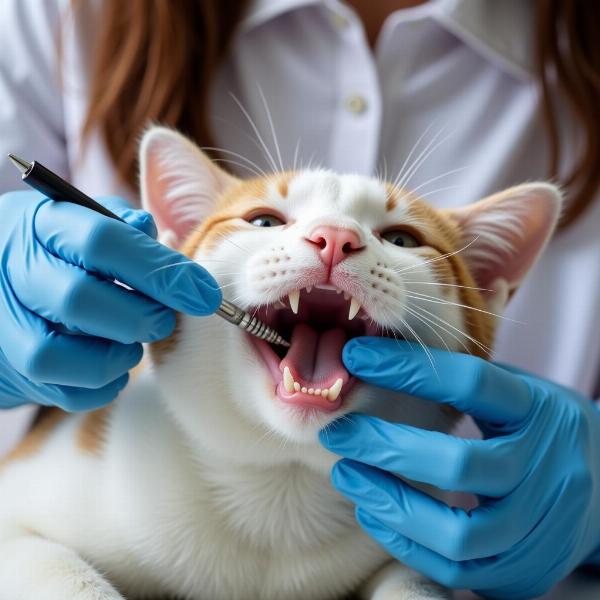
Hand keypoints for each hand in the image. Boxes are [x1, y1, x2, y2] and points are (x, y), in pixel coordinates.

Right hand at [0, 191, 220, 410]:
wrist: (1, 285)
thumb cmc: (59, 250)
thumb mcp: (83, 220)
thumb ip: (123, 226)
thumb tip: (163, 241)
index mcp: (42, 224)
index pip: (102, 241)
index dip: (160, 269)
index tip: (204, 293)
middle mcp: (15, 272)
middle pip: (78, 299)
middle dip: (140, 316)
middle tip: (164, 320)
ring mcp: (7, 325)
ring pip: (59, 355)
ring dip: (117, 355)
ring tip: (135, 342)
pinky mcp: (14, 370)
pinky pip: (61, 393)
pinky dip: (103, 385)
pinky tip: (116, 365)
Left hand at [319, 337, 599, 598]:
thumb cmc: (538, 431)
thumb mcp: (517, 393)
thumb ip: (463, 382)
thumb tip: (381, 360)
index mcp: (540, 410)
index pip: (472, 382)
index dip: (408, 368)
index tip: (356, 358)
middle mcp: (548, 469)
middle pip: (460, 463)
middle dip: (386, 446)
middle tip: (338, 431)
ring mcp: (542, 527)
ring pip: (458, 532)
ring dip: (390, 502)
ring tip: (346, 474)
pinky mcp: (526, 570)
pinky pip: (457, 569)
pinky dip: (405, 542)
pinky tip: (373, 511)